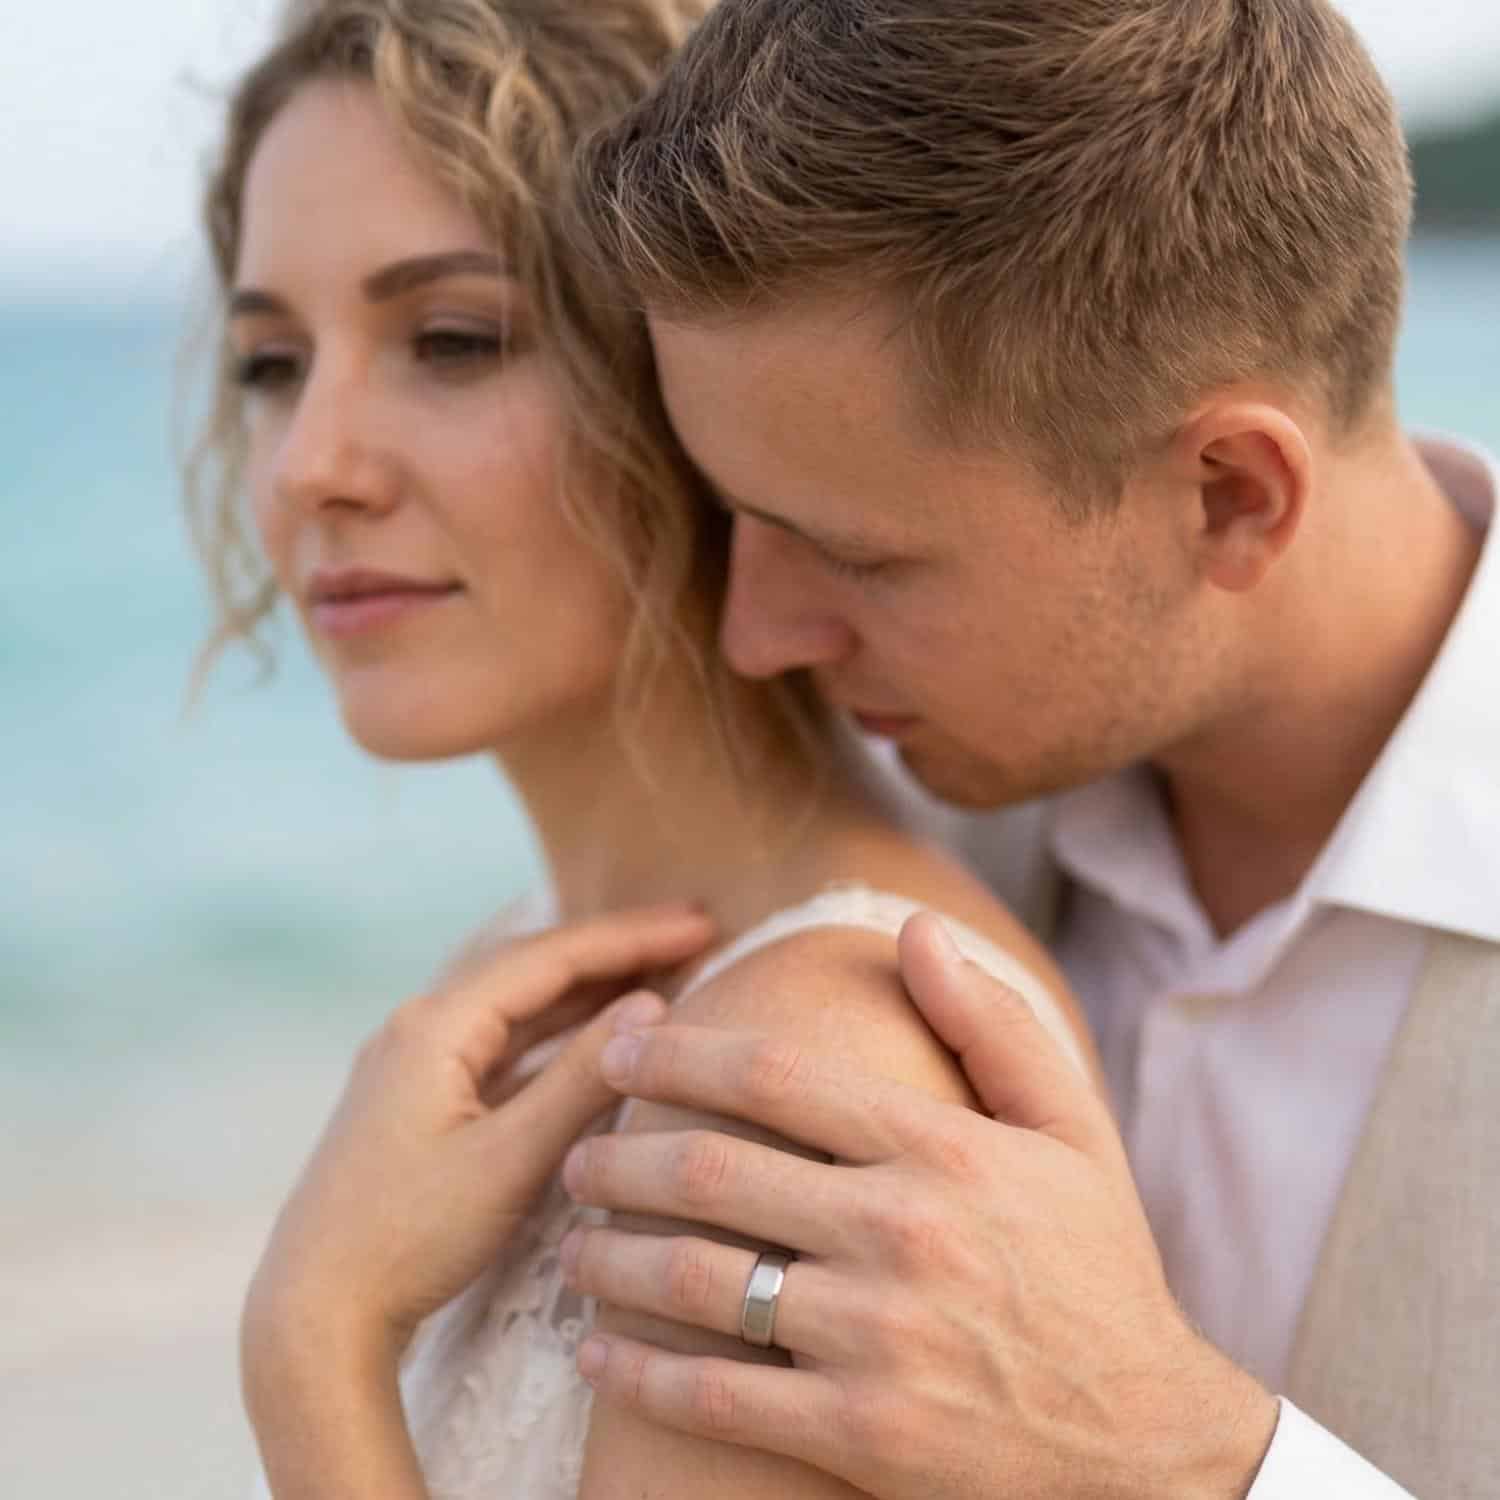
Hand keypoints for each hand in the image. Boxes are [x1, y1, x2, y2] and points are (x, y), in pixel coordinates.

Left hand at [240, 905, 715, 1386]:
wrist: (311, 1317)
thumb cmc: (410, 1237)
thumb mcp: (509, 1158)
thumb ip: (582, 1079)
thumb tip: (654, 1008)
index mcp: (436, 1024)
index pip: (551, 956)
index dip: (633, 936)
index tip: (703, 923)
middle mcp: (418, 1026)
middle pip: (533, 967)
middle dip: (615, 950)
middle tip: (694, 935)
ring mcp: (413, 1062)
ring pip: (516, 1006)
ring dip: (587, 989)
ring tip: (661, 975)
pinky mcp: (416, 1100)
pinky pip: (501, 1044)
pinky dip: (555, 1033)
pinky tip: (595, 1037)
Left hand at [560, 913, 1277, 1499]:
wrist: (1146, 1441)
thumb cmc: (1098, 1269)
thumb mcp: (1072, 1131)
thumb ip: (991, 1026)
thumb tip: (916, 930)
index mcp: (940, 1149)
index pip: (774, 1075)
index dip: (678, 1054)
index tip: (619, 1049)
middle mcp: (900, 1233)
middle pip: (714, 1172)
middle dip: (620, 1157)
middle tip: (574, 1156)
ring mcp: (877, 1340)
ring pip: (698, 1281)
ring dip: (611, 1259)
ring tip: (569, 1245)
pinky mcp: (861, 1435)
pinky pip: (716, 1399)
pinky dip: (640, 1372)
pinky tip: (596, 1354)